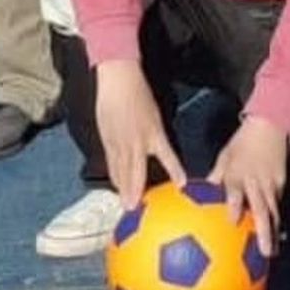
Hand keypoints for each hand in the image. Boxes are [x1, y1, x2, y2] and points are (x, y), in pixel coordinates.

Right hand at [94, 59, 186, 207]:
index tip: (182, 185)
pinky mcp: (107, 139)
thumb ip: (156, 136)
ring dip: (122, 188)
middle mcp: (137, 141)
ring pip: (120, 171)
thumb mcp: (154, 115)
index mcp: (154, 133)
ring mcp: (119, 142)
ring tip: (123, 203)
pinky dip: (113, 174)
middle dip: (134, 192)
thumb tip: (157, 151)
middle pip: (135, 173)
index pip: (167, 157)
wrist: (118, 80)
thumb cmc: (139, 93)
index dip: (175, 171)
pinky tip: (114, 183)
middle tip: (133, 210)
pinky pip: (111, 162)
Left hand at [208, 116, 288, 257]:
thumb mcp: (225, 157)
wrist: (270, 126)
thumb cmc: (242, 143)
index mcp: (238, 174)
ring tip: (272, 254)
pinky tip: (274, 236)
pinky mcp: (281, 183)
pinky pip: (277, 205)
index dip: (235, 205)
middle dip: (264, 231)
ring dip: (273, 233)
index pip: (236, 191)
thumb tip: (197, 195)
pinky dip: (275, 221)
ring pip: (274, 212)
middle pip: (262, 209)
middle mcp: (256, 182)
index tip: (232, 221)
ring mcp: (271, 184)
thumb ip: (215, 179)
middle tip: (265, 253)